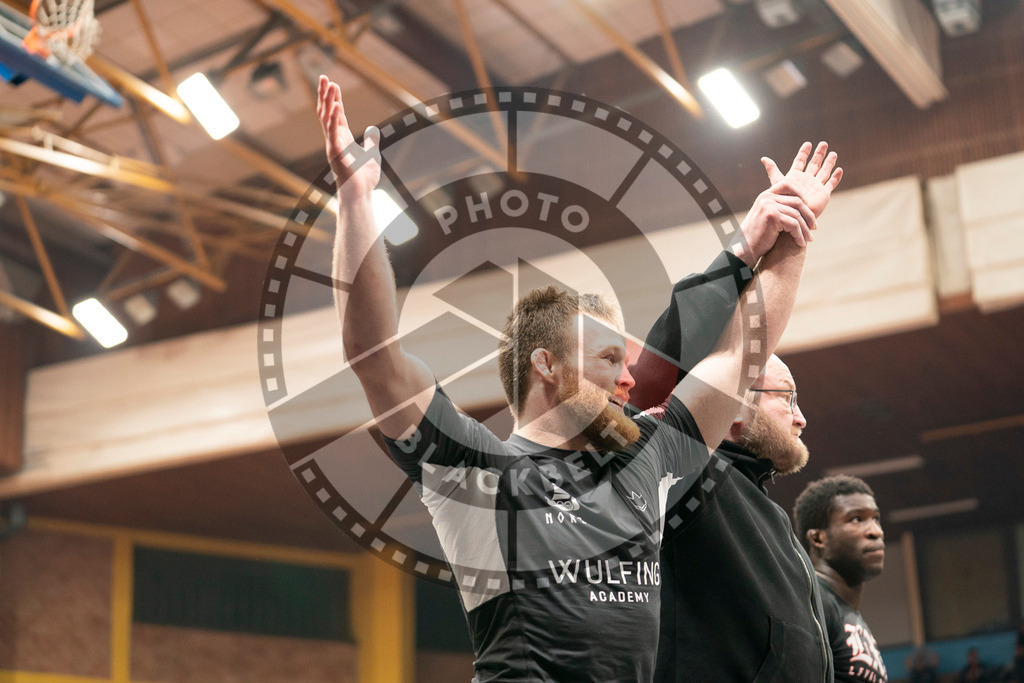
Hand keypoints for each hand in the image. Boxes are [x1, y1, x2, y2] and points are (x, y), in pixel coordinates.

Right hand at [317, 75, 380, 199]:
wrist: (360, 195)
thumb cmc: (364, 179)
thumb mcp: (372, 155)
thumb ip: (371, 141)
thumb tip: (372, 129)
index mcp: (342, 138)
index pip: (336, 113)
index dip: (334, 98)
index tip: (332, 82)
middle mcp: (334, 139)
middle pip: (327, 111)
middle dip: (325, 94)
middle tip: (323, 76)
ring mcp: (333, 144)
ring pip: (327, 118)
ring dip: (328, 100)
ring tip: (329, 83)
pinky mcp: (335, 152)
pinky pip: (332, 131)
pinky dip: (333, 118)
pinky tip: (334, 105)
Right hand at [733, 189, 815, 265]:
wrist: (745, 249)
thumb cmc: (758, 236)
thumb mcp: (768, 217)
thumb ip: (781, 208)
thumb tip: (803, 207)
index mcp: (766, 195)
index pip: (788, 185)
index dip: (801, 194)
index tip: (807, 209)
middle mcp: (767, 198)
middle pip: (797, 201)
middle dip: (808, 215)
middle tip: (814, 227)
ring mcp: (769, 206)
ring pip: (797, 215)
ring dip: (805, 229)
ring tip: (809, 239)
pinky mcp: (773, 217)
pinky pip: (794, 224)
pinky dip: (799, 235)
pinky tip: (800, 243)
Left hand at [762, 141, 842, 217]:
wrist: (793, 217)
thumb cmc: (784, 202)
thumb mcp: (778, 183)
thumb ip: (773, 170)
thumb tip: (763, 158)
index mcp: (795, 177)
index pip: (800, 161)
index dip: (804, 153)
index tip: (808, 144)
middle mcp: (806, 180)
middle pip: (814, 164)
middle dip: (819, 154)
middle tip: (823, 144)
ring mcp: (816, 187)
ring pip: (824, 171)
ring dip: (829, 162)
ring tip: (833, 153)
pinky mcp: (823, 194)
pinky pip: (831, 184)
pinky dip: (836, 177)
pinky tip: (839, 169)